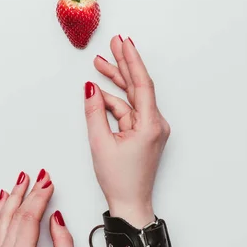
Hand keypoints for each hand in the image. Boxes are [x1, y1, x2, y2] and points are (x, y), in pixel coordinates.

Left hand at [0, 169, 76, 246]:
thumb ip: (63, 243)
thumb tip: (56, 218)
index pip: (28, 218)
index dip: (39, 197)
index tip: (48, 182)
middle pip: (13, 214)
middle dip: (27, 191)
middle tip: (38, 175)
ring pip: (1, 218)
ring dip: (11, 196)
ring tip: (21, 180)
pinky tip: (3, 198)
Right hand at [84, 35, 169, 227]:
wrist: (130, 204)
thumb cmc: (120, 180)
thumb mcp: (100, 143)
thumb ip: (94, 112)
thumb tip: (90, 88)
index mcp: (150, 125)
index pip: (142, 84)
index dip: (132, 60)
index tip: (123, 43)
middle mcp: (155, 124)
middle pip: (138, 86)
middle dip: (123, 64)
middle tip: (114, 43)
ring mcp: (151, 128)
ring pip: (132, 98)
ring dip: (116, 83)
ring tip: (99, 64)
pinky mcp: (144, 133)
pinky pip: (128, 112)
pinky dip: (114, 103)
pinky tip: (100, 93)